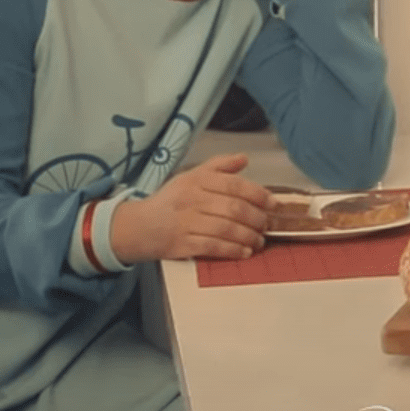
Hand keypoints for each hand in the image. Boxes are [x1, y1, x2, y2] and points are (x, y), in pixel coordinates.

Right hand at [110, 153, 273, 262]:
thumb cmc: (169, 201)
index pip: (234, 185)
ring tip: (259, 240)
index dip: (258, 195)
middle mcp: (191, 199)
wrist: (136, 226)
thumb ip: (219, 166)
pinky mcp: (182, 244)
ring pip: (227, 229)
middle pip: (234, 209)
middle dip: (257, 219)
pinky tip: (244, 252)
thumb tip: (244, 158)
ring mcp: (186, 223)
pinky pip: (214, 247)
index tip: (273, 203)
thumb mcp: (190, 176)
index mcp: (196, 180)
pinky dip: (233, 250)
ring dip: (248, 237)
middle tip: (266, 225)